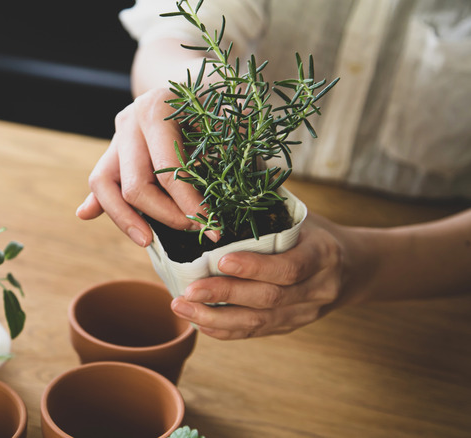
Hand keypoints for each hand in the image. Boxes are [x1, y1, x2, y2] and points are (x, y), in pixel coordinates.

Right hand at [76, 88, 219, 245]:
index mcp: (156, 110)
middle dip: (165, 216)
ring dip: (124, 218)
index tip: (211, 226)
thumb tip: (228, 191)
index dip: (190, 205)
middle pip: (134, 185)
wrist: (192, 76)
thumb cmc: (216, 98)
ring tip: (147, 241)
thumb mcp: (228, 114)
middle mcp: (129, 121)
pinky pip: (100, 181)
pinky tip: (86, 215)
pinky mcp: (113, 150)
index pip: (168, 173)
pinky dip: (97, 201)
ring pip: (104, 185)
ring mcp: (117, 135)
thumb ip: (228, 148)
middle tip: (194, 230)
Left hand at [170, 214, 353, 339]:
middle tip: (188, 291)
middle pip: (269, 298)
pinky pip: (256, 333)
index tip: (220, 261)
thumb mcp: (302, 215)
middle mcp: (318, 289)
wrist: (355, 268)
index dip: (254, 267)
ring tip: (182, 308)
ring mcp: (305, 313)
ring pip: (259, 322)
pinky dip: (225, 330)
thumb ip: (269, 205)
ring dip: (216, 318)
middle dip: (224, 295)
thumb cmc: (315, 233)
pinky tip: (198, 322)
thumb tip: (227, 176)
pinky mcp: (291, 326)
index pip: (289, 266)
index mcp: (323, 254)